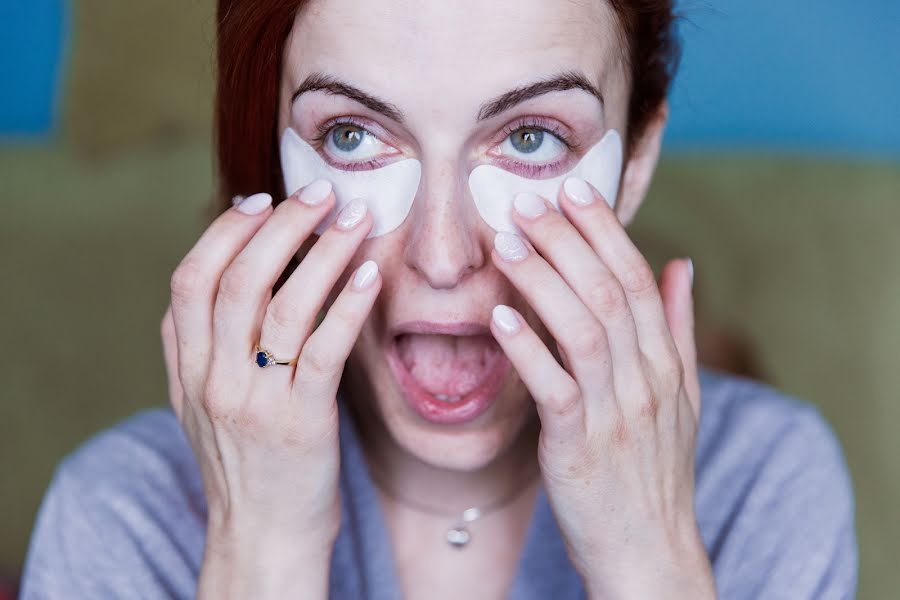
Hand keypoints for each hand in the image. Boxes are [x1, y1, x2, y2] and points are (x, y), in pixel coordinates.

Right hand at [160, 186, 379, 596]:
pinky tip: (370, 274)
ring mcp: (256, 402)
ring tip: (356, 218)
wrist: (261, 537)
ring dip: (325, 252)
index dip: (225, 232)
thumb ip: (197, 343)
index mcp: (188, 368)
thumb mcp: (199, 403)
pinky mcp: (302, 423)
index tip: (261, 200)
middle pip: (238, 279)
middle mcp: (214, 379)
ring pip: (284, 305)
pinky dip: (348, 305)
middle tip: (321, 192)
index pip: (191, 279)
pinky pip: (324, 350)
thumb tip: (216, 269)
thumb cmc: (244, 463)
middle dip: (282, 225)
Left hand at [488, 182, 715, 598]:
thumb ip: (676, 328)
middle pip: (609, 291)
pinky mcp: (580, 446)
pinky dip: (528, 347)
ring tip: (505, 240)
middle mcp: (647, 380)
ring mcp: (616, 412)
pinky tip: (498, 314)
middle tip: (523, 200)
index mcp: (666, 363)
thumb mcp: (682, 397)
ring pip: (583, 328)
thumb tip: (681, 263)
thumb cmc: (654, 470)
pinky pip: (554, 387)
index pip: (638, 278)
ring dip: (542, 279)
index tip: (572, 188)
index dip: (604, 230)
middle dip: (566, 240)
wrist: (649, 551)